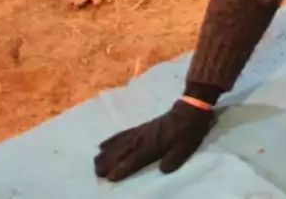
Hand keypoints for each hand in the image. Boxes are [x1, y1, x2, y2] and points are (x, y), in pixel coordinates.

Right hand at [94, 99, 213, 181]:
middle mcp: (144, 139)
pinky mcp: (141, 127)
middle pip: (123, 152)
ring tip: (95, 161)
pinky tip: (103, 144)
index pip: (135, 160)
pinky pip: (123, 133)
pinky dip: (112, 139)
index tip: (110, 177)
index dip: (122, 169)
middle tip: (96, 171)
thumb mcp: (186, 147)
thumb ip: (173, 159)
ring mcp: (141, 132)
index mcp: (154, 146)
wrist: (190, 109)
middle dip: (109, 162)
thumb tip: (162, 169)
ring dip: (107, 153)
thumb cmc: (188, 130)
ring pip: (120, 143)